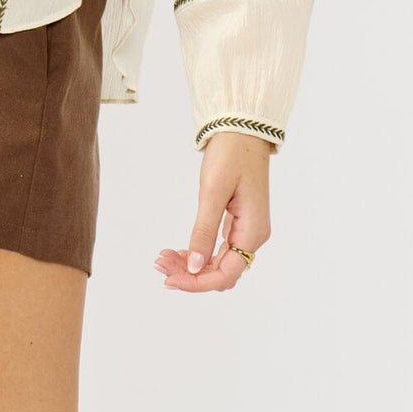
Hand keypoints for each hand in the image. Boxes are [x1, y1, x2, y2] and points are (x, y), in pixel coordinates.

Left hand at [153, 131, 272, 292]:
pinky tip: (178, 251)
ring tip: (163, 257)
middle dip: (190, 273)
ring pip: (217, 261)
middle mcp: (253, 235)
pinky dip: (198, 251)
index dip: (197, 282)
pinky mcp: (237, 221)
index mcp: (252, 231)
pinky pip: (218, 247)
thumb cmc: (230, 154)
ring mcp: (246, 229)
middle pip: (221, 270)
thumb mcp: (212, 191)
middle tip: (159, 264)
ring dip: (191, 264)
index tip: (170, 280)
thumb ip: (204, 230)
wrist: (241, 128)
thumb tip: (196, 267)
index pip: (225, 273)